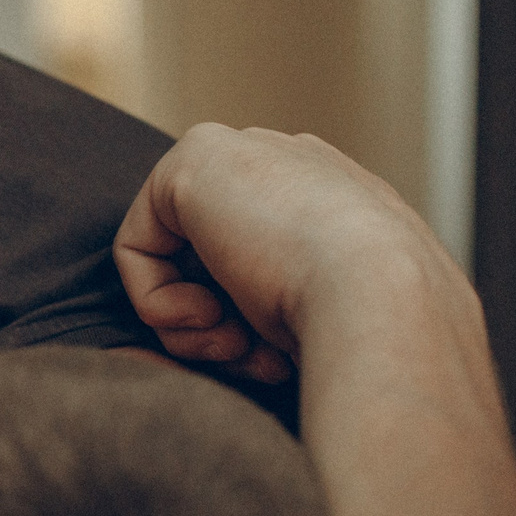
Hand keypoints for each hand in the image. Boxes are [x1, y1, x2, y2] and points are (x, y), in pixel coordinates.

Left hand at [113, 124, 441, 386]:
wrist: (380, 300)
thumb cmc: (369, 330)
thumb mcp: (336, 322)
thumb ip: (291, 313)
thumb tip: (256, 343)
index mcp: (331, 199)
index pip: (252, 262)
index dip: (248, 326)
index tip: (275, 363)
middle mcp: (285, 165)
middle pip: (206, 265)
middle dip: (216, 327)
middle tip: (250, 360)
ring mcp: (242, 152)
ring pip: (172, 264)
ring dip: (192, 328)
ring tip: (236, 345)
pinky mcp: (192, 161)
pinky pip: (135, 249)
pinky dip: (157, 304)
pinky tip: (208, 317)